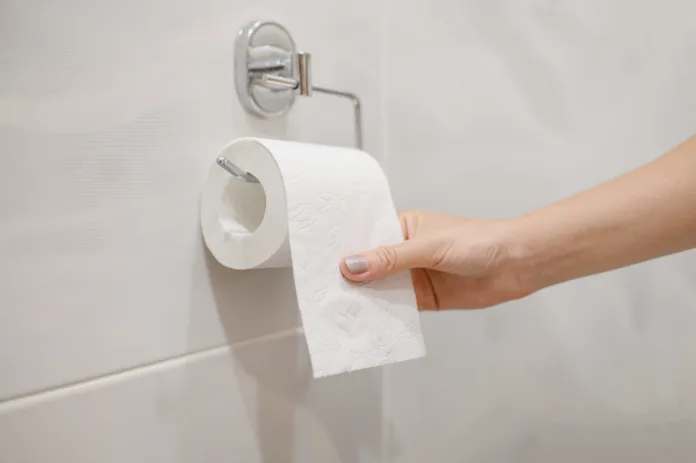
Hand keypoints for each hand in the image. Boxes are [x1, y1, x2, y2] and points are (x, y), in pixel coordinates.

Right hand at [339, 210, 531, 309]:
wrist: (516, 264)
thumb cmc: (478, 241)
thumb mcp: (429, 247)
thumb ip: (390, 259)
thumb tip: (351, 266)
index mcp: (402, 227)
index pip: (365, 237)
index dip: (344, 248)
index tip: (318, 260)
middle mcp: (404, 252)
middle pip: (369, 266)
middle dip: (349, 278)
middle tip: (320, 291)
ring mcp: (413, 277)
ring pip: (380, 289)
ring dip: (364, 299)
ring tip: (336, 310)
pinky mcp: (424, 300)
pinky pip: (397, 309)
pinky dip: (383, 316)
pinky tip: (366, 323)